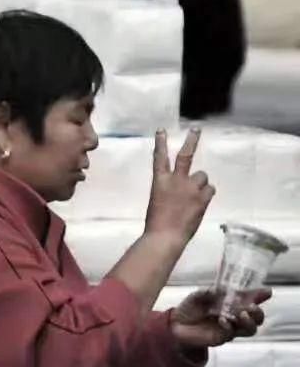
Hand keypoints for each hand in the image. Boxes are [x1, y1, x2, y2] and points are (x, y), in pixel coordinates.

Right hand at [144, 129, 214, 245]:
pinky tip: (200, 205)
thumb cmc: (157, 224)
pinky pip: (210, 190)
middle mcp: (176, 180)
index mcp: (159, 181)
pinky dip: (206, 195)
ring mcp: (190, 188)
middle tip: (196, 129)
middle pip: (185, 155)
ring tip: (195, 197)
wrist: (165, 237)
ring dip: (201, 184)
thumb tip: (184, 192)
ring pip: (203, 177)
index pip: (159, 157)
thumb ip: (170, 192)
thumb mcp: (158, 202)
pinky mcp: (202, 197)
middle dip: (191, 141)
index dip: (160, 143)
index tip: (161, 130)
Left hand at [170, 287, 269, 350]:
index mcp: (233, 303)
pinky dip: (229, 326)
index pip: (252, 300)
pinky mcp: (221, 338)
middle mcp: (236, 317)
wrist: (175, 325)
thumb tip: (222, 289)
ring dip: (249, 322)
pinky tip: (223, 321)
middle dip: (258, 313)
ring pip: (250, 329)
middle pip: (257, 318)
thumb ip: (211, 292)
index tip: (267, 292)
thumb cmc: (190, 308)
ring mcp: (230, 329)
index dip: (261, 296)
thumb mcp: (200, 295)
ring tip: (242, 315)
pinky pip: (231, 334)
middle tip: (252, 307)